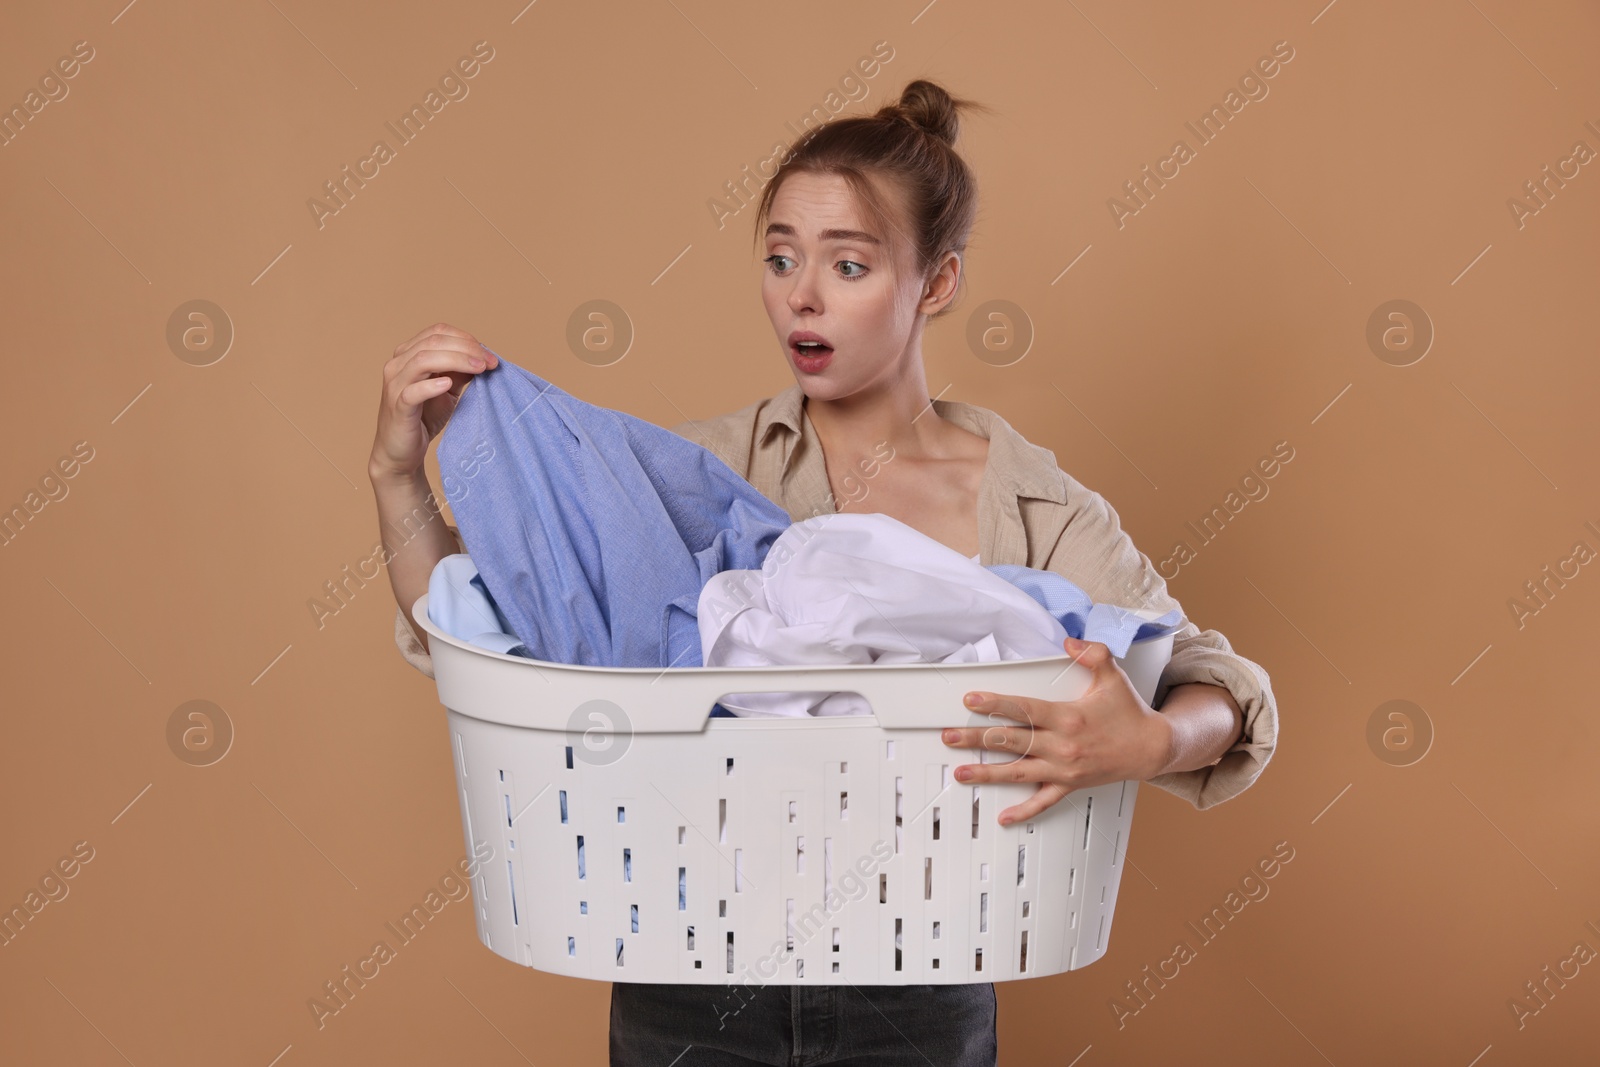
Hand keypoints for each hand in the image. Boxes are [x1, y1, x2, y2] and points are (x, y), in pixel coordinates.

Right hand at [369, 322, 498, 482]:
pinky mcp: (397, 406)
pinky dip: (431, 385)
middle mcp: (398, 364)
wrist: (402, 452)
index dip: (466, 339)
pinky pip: (412, 391)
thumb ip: (460, 371)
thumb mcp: (448, 389)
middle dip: (467, 349)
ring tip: (479, 370)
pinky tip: (448, 385)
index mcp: (409, 354)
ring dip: (456, 361)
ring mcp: (395, 384)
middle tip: (490, 362)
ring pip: (423, 360)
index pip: (438, 332)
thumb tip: (483, 357)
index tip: (489, 356)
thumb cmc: (424, 417)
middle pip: (433, 342)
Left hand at [941, 635, 1172, 826]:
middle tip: (949, 736)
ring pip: (1019, 772)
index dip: (995, 704)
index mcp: (1068, 717)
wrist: (1153, 748)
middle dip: (976, 738)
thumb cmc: (1130, 713)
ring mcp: (1064, 769)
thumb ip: (1092, 654)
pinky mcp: (1070, 785)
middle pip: (1012, 741)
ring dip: (987, 773)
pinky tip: (1004, 816)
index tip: (971, 700)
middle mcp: (1063, 746)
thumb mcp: (1113, 676)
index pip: (1024, 709)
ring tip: (961, 772)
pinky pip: (1044, 801)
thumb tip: (1069, 642)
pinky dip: (1024, 810)